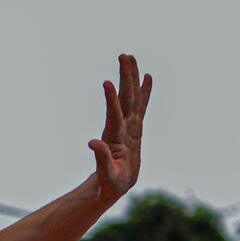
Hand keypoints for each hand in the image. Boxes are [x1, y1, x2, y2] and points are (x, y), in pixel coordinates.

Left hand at [89, 54, 151, 199]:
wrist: (110, 185)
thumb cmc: (109, 183)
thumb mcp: (106, 175)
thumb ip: (101, 158)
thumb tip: (92, 142)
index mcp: (114, 138)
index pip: (113, 115)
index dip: (110, 100)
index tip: (107, 83)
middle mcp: (120, 128)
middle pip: (124, 99)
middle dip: (124, 77)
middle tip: (123, 55)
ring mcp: (128, 126)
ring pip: (131, 98)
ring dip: (131, 77)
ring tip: (130, 57)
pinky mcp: (135, 129)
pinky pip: (141, 106)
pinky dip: (145, 92)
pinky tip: (147, 77)